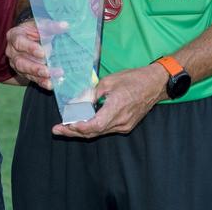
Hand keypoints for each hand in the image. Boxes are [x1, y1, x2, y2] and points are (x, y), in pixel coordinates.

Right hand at [5, 19, 64, 89]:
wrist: (33, 37)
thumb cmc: (36, 29)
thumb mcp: (41, 24)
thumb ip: (51, 25)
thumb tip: (65, 25)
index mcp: (14, 35)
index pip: (19, 42)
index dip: (30, 48)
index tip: (42, 53)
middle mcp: (12, 51)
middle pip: (20, 61)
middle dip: (35, 67)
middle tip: (47, 71)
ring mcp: (16, 63)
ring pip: (25, 72)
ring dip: (39, 76)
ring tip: (52, 77)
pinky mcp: (23, 72)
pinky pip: (32, 79)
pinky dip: (42, 82)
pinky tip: (51, 84)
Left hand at [51, 63, 167, 138]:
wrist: (155, 84)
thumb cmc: (133, 79)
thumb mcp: (109, 81)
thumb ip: (92, 94)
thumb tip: (77, 103)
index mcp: (116, 108)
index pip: (94, 125)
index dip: (78, 127)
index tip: (64, 125)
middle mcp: (121, 121)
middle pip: (94, 132)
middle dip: (74, 132)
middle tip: (57, 130)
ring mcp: (124, 125)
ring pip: (99, 132)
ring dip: (82, 131)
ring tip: (65, 128)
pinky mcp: (126, 126)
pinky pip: (106, 129)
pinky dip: (93, 128)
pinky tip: (82, 124)